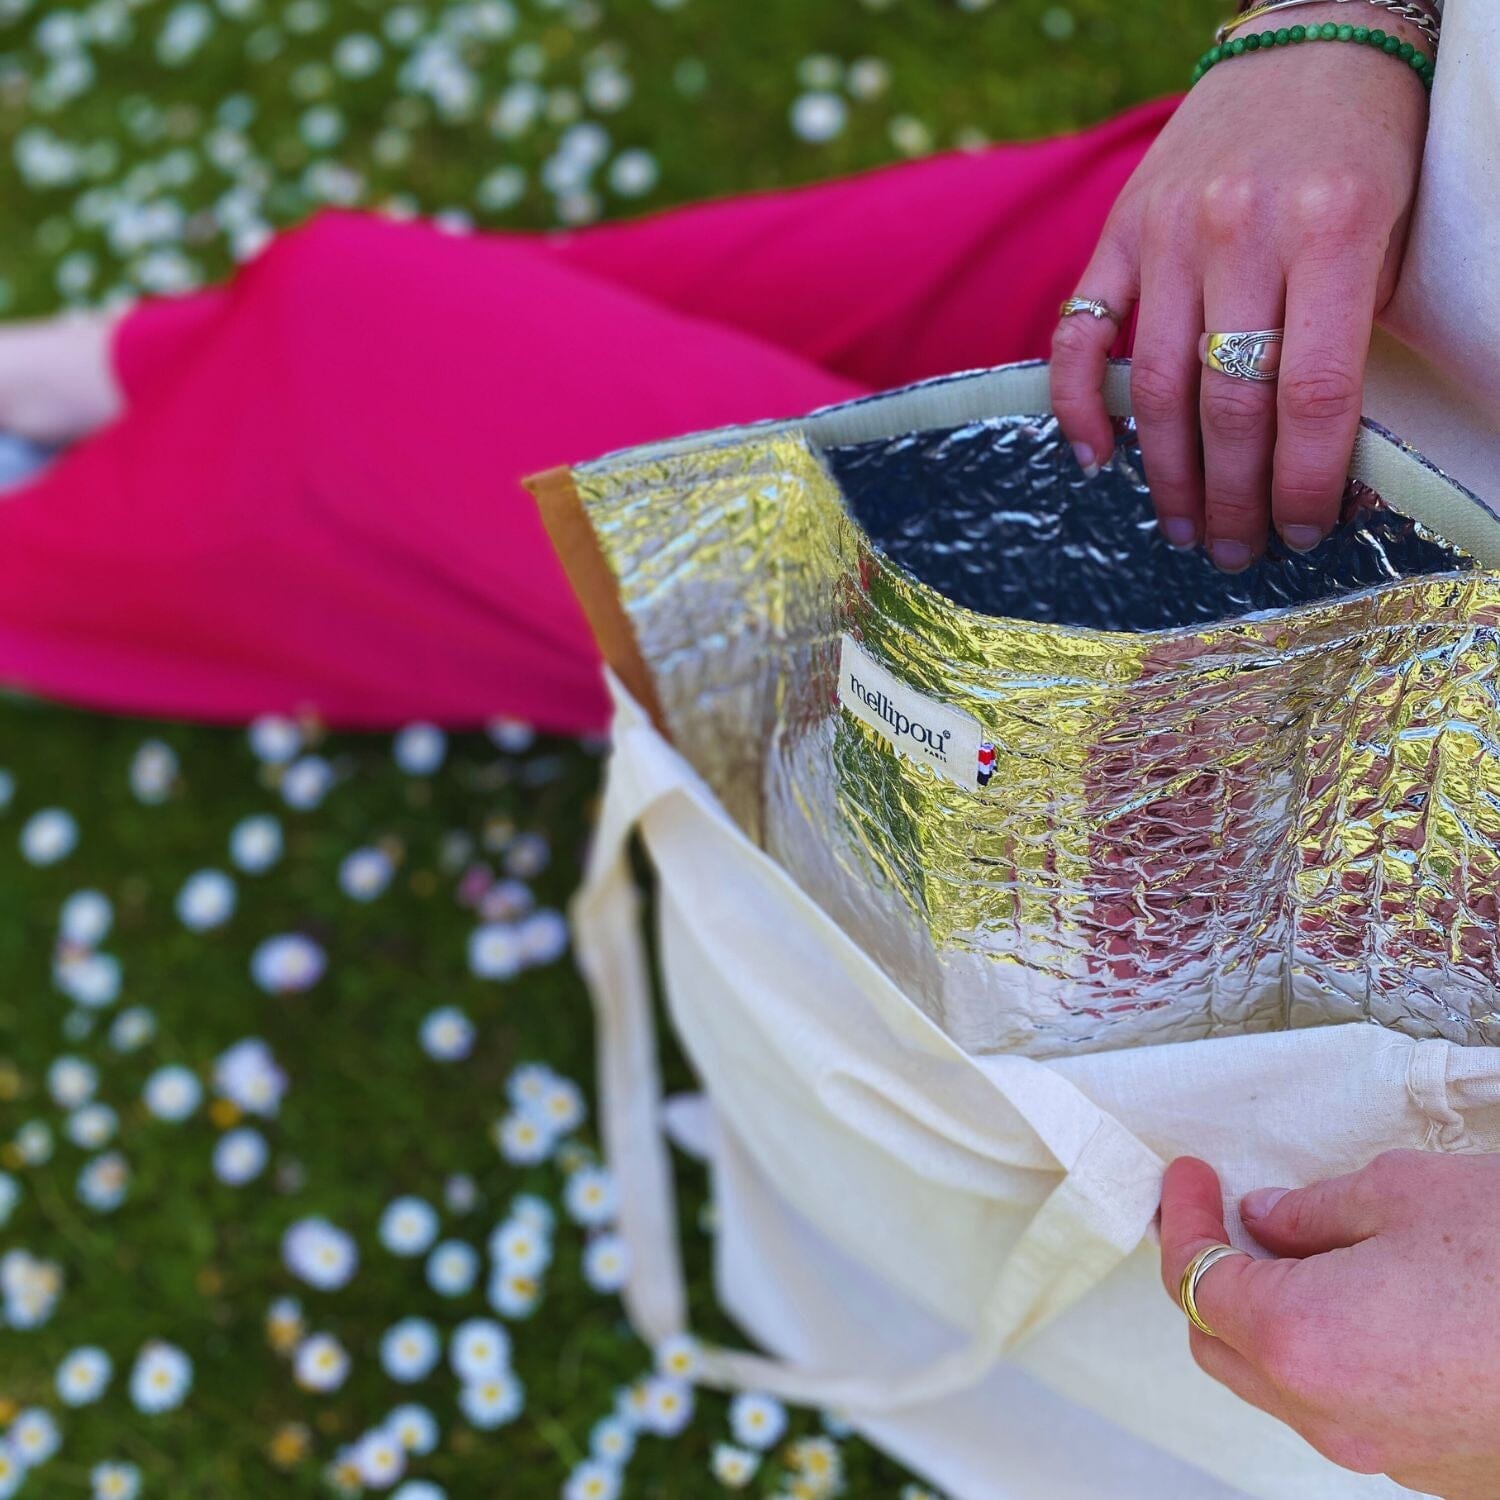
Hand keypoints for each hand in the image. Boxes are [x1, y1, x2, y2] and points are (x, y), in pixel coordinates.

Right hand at [1051, 6, 1428, 568]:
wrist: (1309, 44)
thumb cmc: (1366, 149)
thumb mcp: (1390, 236)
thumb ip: (1349, 337)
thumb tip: (1315, 464)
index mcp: (1334, 229)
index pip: (1313, 393)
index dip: (1302, 480)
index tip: (1299, 534)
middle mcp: (1243, 231)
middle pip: (1229, 404)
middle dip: (1234, 497)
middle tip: (1235, 554)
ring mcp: (1169, 232)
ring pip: (1156, 386)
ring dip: (1168, 475)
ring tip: (1184, 529)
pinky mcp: (1119, 230)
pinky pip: (1079, 334)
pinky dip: (1077, 404)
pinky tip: (1095, 459)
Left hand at [1160, 1153, 1499, 1498]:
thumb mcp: (1407, 1196)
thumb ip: (1315, 1211)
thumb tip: (1270, 1218)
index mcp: (1303, 1340)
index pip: (1196, 1282)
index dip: (1183, 1219)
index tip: (1189, 1175)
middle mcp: (1331, 1416)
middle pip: (1221, 1345)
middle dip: (1209, 1274)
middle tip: (1226, 1211)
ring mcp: (1386, 1456)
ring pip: (1283, 1385)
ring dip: (1269, 1318)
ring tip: (1301, 1250)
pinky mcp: (1438, 1472)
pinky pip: (1348, 1410)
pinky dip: (1328, 1355)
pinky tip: (1365, 1303)